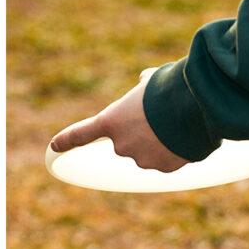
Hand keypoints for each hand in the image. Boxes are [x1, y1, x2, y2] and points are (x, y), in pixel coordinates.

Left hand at [49, 68, 189, 171]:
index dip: (67, 140)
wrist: (194, 108)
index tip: (54, 147)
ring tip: (176, 127)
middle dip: (140, 134)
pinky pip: (165, 161)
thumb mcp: (150, 80)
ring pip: (147, 153)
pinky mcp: (162, 168)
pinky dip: (173, 152)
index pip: (82, 133)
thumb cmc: (169, 89)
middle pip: (126, 143)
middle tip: (159, 118)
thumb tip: (144, 81)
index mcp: (111, 121)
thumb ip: (141, 86)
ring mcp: (141, 159)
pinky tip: (184, 138)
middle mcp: (121, 145)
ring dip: (158, 143)